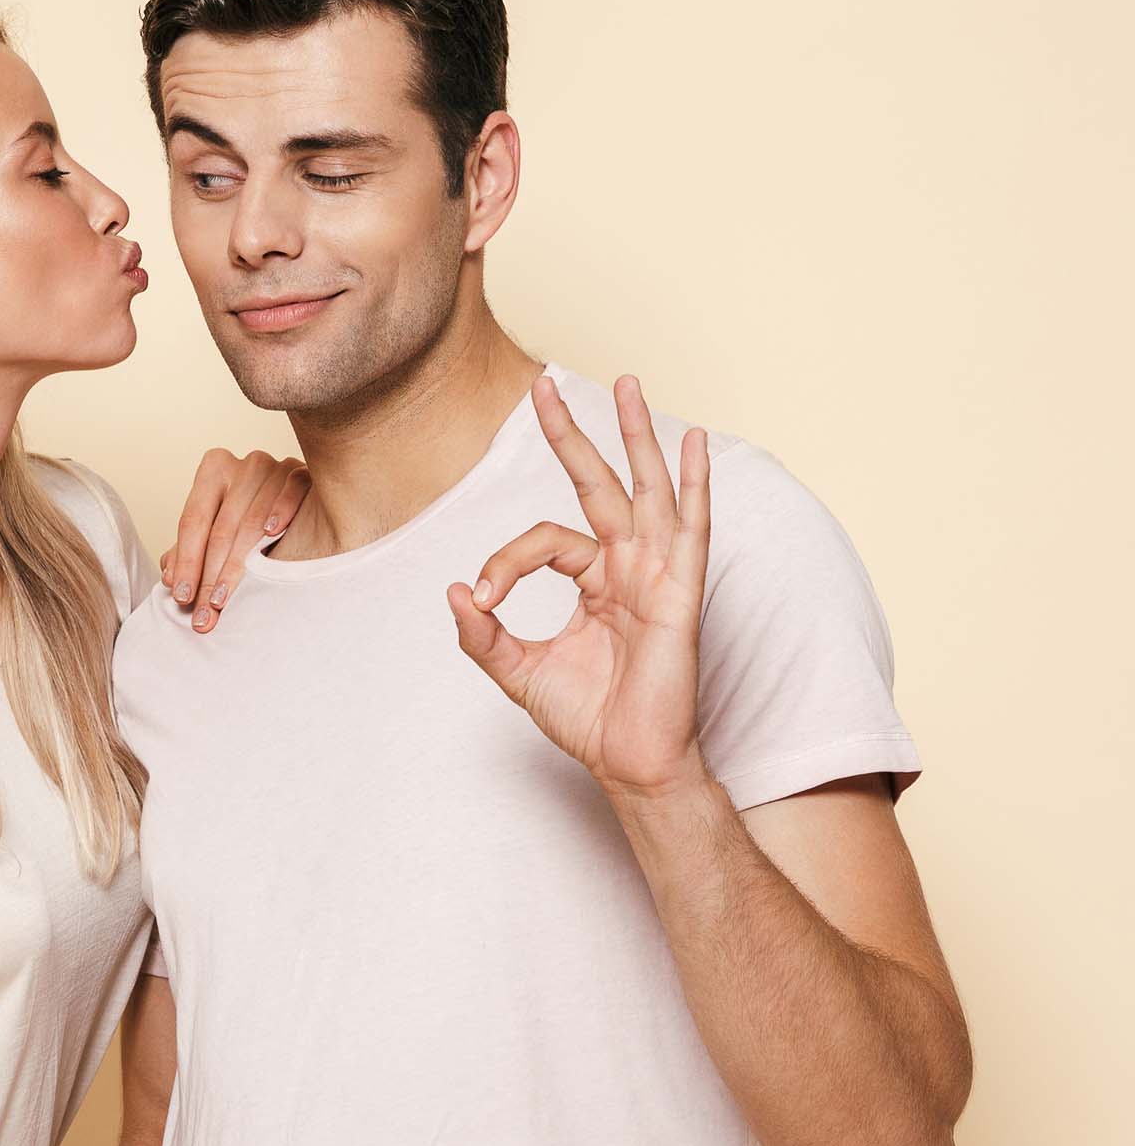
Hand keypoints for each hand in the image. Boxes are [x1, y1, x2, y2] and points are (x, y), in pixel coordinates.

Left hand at [162, 449, 309, 632]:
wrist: (302, 505)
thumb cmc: (249, 522)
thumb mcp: (215, 534)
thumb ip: (188, 553)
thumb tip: (170, 578)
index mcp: (214, 470)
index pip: (193, 521)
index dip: (187, 563)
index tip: (182, 598)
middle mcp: (243, 466)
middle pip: (221, 528)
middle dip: (210, 577)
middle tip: (205, 613)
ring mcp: (275, 468)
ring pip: (252, 521)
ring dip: (237, 565)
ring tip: (224, 600)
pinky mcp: (304, 474)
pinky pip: (291, 491)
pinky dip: (281, 511)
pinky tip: (271, 534)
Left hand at [447, 374, 711, 797]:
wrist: (628, 763)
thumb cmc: (587, 719)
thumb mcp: (518, 672)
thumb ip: (483, 635)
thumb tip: (453, 592)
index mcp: (594, 580)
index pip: (543, 540)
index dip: (504, 563)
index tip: (481, 603)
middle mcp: (627, 567)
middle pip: (597, 484)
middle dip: (571, 434)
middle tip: (543, 384)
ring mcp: (657, 574)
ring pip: (645, 490)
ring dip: (636, 436)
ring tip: (628, 383)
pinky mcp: (679, 593)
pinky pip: (690, 528)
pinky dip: (693, 484)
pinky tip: (693, 442)